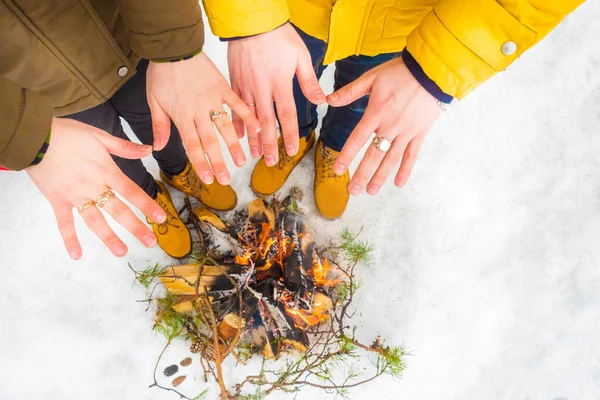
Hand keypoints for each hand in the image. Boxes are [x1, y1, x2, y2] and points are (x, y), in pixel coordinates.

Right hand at [26, 118, 166, 259]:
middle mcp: (92, 186)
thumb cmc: (67, 134)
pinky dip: (69, 239)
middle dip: (135, 226)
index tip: (161, 218)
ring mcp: (75, 196)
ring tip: (122, 252)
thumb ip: (124, 147)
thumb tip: (149, 149)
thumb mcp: (99, 136)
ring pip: (94, 220)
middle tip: (150, 242)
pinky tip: (76, 255)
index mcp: (105, 171)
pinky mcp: (57, 200)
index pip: (131, 191)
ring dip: (108, 237)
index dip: (147, 205)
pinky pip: (64, 223)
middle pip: (117, 210)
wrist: (34, 136)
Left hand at [146, 52, 259, 184]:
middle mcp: (199, 111)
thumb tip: (157, 148)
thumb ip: (159, 125)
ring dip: (234, 145)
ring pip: (225, 126)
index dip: (201, 164)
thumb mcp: (153, 100)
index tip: (209, 179)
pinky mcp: (223, 87)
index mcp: (181, 116)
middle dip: (219, 162)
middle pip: (210, 141)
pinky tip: (257, 128)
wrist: (173, 47)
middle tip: (227, 180)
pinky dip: (247, 116)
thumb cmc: (162, 73)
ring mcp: (213, 99)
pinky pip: (237, 103)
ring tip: (243, 161)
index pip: (193, 145)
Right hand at [228, 22, 325, 164]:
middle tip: (270, 161)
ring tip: (254, 154)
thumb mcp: (300, 56)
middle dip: (269, 143)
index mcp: (279, 82)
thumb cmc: (278, 36)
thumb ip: (309, 81)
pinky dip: (237, 122)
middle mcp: (261, 87)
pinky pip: (234, 106)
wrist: (252, 21)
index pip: (285, 114)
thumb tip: (321, 101)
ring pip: (248, 117)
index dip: (287, 134)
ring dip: (252, 137)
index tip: (290, 150)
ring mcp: (245, 86)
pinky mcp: (234, 82)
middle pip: (265, 121)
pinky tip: (239, 135)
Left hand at [327, 58, 441, 194]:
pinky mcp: (420, 133)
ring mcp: (406, 132)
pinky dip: (405, 170)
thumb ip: (350, 91)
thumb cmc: (400, 72)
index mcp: (376, 113)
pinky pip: (411, 155)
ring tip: (370, 191)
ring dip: (380, 177)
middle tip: (352, 191)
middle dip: (361, 175)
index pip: (357, 139)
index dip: (346, 156)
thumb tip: (328, 99)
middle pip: (373, 156)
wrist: (432, 71)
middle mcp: (390, 126)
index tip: (337, 170)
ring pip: (391, 159)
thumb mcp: (372, 77)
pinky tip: (398, 183)